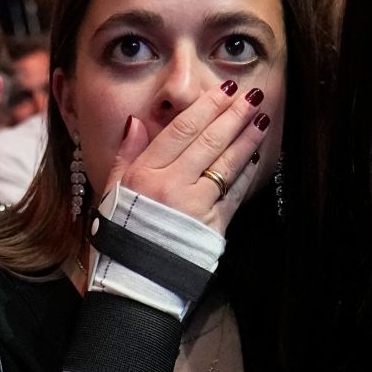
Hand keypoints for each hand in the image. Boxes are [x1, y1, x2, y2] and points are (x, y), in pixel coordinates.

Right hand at [104, 83, 270, 231]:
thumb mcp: (111, 192)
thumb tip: (136, 122)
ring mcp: (196, 206)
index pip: (181, 131)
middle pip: (208, 142)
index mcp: (145, 175)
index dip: (206, 107)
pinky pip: (234, 193)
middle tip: (250, 95)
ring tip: (261, 118)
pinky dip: (246, 173)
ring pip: (226, 164)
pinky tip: (255, 156)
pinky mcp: (214, 226)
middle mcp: (172, 186)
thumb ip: (125, 155)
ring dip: (246, 138)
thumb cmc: (120, 235)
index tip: (224, 90)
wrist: (135, 282)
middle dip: (233, 115)